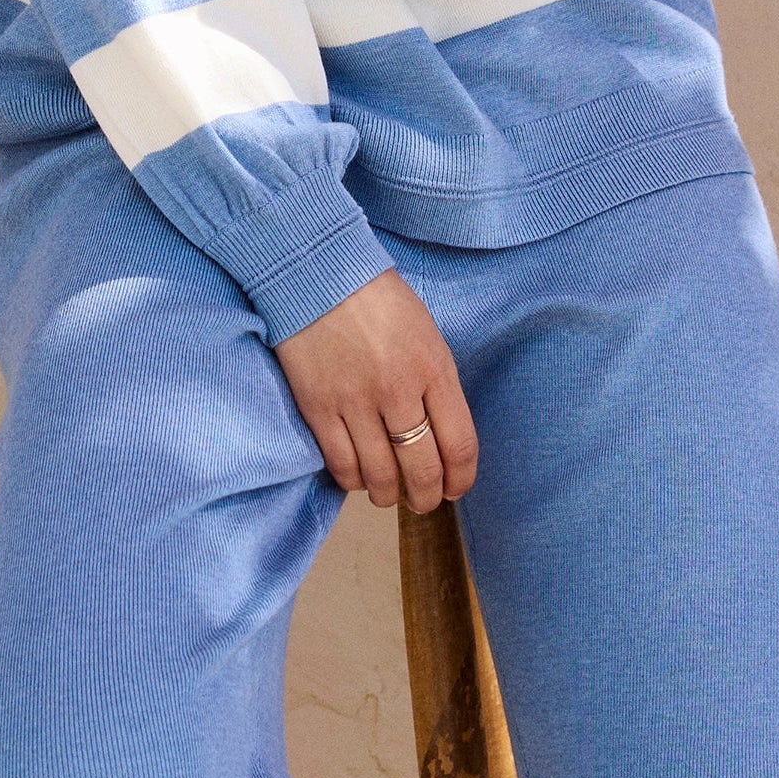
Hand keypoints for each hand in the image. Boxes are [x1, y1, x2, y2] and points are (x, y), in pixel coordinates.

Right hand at [273, 273, 477, 510]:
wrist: (317, 275)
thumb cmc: (378, 301)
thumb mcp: (426, 334)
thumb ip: (436, 384)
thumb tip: (440, 436)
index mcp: (434, 368)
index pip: (460, 445)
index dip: (461, 479)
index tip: (455, 490)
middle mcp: (398, 390)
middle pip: (422, 468)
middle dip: (426, 497)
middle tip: (423, 502)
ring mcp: (356, 401)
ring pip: (380, 475)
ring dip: (388, 495)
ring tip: (388, 494)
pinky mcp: (319, 407)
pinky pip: (341, 464)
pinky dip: (352, 481)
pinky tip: (357, 478)